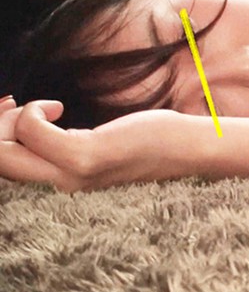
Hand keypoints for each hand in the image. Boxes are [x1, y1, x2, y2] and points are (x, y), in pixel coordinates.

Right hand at [0, 100, 182, 191]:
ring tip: (41, 108)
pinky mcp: (86, 157)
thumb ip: (58, 141)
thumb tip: (19, 117)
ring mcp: (72, 175)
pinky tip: (58, 107)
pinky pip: (31, 130)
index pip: (2, 169)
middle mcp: (61, 185)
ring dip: (10, 119)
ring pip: (1, 150)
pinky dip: (33, 111)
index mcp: (62, 182)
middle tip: (13, 105)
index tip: (9, 111)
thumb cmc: (145, 139)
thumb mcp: (92, 142)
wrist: (187, 148)